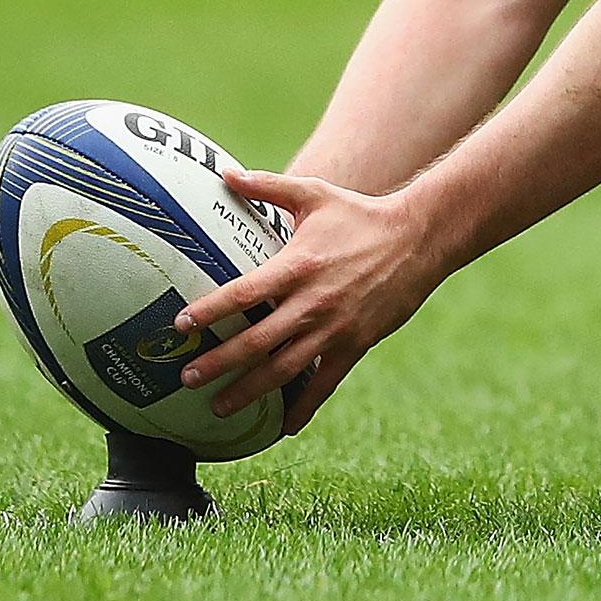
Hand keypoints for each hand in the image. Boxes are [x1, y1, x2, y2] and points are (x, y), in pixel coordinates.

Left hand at [176, 168, 441, 435]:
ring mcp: (334, 328)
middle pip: (256, 341)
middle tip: (186, 378)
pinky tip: (282, 426)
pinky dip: (303, 407)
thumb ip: (268, 186)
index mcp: (298, 266)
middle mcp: (313, 302)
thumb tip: (226, 173)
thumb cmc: (361, 215)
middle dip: (219, 363)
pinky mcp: (354, 345)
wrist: (418, 239)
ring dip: (248, 391)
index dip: (211, 310)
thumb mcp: (315, 196)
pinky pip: (324, 384)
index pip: (244, 293)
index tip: (182, 324)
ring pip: (283, 369)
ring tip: (218, 407)